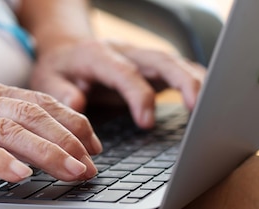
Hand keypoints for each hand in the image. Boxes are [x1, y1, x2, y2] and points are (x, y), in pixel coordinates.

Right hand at [0, 78, 100, 183]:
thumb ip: (2, 122)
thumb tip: (47, 140)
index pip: (40, 103)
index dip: (72, 122)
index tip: (94, 144)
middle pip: (33, 116)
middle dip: (69, 140)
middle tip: (91, 164)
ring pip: (11, 131)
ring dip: (47, 152)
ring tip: (71, 171)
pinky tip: (19, 174)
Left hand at [29, 39, 205, 128]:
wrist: (67, 50)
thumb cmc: (59, 69)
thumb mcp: (46, 79)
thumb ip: (60, 91)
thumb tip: (78, 101)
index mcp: (98, 55)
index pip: (124, 71)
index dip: (138, 94)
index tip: (146, 122)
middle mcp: (124, 52)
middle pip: (159, 59)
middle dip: (181, 80)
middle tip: (196, 107)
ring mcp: (141, 57)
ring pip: (174, 61)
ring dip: (195, 80)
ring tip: (211, 105)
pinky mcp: (151, 66)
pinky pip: (178, 68)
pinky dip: (195, 80)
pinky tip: (210, 97)